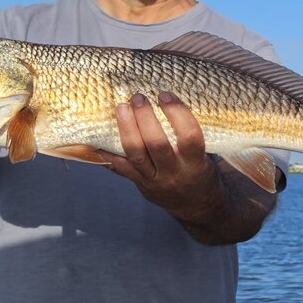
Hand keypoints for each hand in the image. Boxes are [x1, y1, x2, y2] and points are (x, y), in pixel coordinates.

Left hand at [89, 91, 219, 205]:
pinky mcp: (139, 183)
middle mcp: (174, 173)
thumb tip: (166, 99)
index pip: (189, 137)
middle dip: (145, 118)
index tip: (166, 95)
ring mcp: (154, 180)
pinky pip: (119, 167)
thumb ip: (188, 135)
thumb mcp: (204, 156)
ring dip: (126, 128)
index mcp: (195, 163)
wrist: (195, 206)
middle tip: (138, 97)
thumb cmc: (200, 172)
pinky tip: (97, 137)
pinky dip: (107, 151)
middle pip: (156, 144)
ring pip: (135, 154)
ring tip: (121, 108)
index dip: (177, 114)